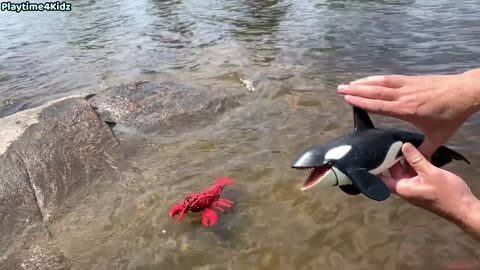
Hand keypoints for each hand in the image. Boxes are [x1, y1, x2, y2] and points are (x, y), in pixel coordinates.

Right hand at [337, 69, 479, 156]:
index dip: (362, 101)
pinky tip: (368, 79)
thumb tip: (411, 163)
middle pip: (375, 91)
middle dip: (356, 90)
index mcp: (407, 110)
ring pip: (381, 83)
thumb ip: (423, 150)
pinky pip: (390, 78)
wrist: (465, 92)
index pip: (379, 105)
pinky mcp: (412, 80)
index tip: (347, 98)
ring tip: (348, 83)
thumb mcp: (438, 137)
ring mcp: (407, 86)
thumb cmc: (451, 115)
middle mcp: (404, 96)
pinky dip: (376, 78)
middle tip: (340, 89)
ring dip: (363, 82)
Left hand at [381, 143, 476, 224]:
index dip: (375, 167)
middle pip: (394, 171)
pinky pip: (415, 172)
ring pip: (406, 170)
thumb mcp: (430, 173)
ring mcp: (415, 186)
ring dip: (406, 159)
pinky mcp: (424, 184)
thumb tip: (404, 145)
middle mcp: (406, 188)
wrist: (464, 207)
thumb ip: (416, 159)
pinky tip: (417, 150)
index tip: (371, 154)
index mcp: (402, 188)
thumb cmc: (446, 193)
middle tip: (391, 140)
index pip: (381, 178)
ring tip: (402, 141)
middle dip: (392, 158)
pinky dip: (415, 163)